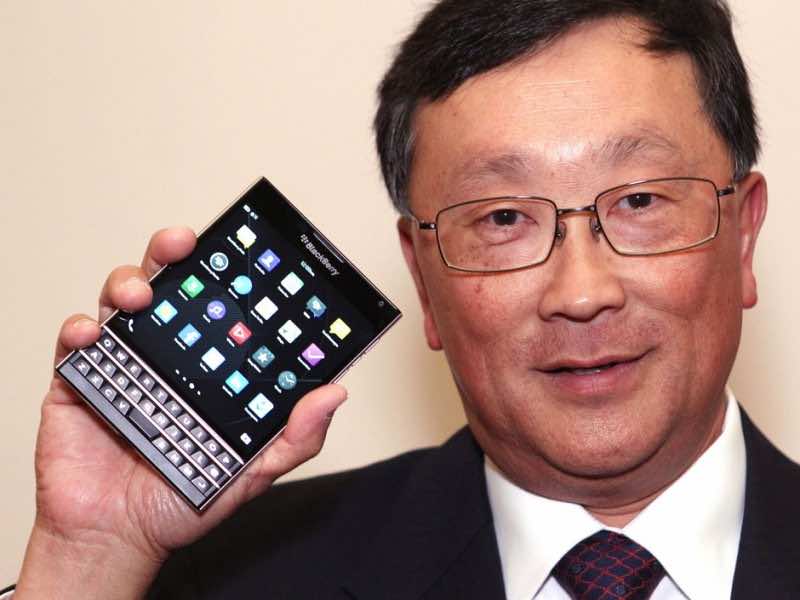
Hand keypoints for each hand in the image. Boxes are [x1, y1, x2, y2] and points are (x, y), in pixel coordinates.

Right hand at [15, 227, 346, 598]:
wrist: (118, 536)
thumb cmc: (184, 499)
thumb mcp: (253, 469)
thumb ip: (295, 436)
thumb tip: (335, 393)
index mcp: (207, 366)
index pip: (220, 309)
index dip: (229, 275)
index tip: (245, 253)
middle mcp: (167, 355)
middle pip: (170, 287)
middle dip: (173, 253)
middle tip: (185, 242)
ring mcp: (124, 363)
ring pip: (122, 301)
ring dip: (130, 281)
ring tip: (142, 292)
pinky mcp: (80, 380)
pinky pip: (76, 342)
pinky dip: (81, 328)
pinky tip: (94, 332)